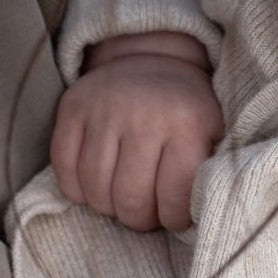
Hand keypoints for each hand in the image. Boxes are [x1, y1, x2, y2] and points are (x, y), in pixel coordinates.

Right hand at [51, 31, 222, 230]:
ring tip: (122, 202)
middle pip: (130, 197)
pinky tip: (95, 189)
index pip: (176, 196)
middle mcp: (144, 116)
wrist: (153, 58)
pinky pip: (64, 166)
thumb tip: (195, 215)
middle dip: (139, 219)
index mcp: (187, 124)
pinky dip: (77, 189)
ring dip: (108, 207)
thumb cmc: (187, 108)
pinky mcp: (73, 108)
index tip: (173, 217)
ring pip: (95, 187)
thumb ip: (207, 171)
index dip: (174, 218)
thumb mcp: (214, 132)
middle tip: (145, 215)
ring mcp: (104, 110)